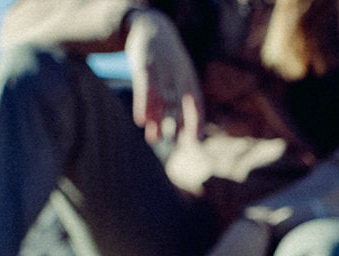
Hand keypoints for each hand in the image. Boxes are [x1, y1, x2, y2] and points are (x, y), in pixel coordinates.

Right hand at [125, 8, 203, 143]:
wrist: (153, 27)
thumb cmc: (168, 59)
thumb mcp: (178, 73)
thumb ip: (179, 97)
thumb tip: (180, 123)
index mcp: (189, 79)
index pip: (196, 103)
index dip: (196, 121)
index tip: (194, 140)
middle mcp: (177, 75)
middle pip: (178, 104)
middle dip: (175, 125)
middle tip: (173, 146)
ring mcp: (161, 69)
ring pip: (160, 99)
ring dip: (157, 120)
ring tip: (154, 140)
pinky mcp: (143, 64)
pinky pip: (144, 87)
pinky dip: (143, 104)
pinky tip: (141, 121)